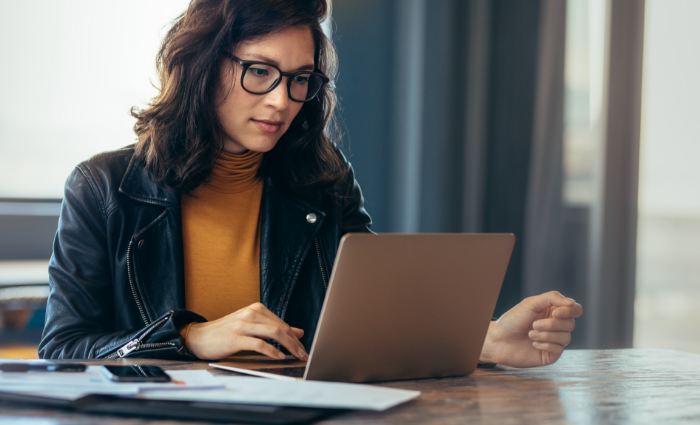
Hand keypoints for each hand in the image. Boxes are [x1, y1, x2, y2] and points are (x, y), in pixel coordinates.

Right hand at [184, 302, 307, 360]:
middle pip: (281, 328)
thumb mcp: (252, 326)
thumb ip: (273, 328)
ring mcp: (242, 324)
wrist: (198, 337)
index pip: (282, 323)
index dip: (295, 337)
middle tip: (304, 354)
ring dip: (288, 346)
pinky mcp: (235, 337)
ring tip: (296, 356)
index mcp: (256, 309)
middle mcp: (251, 313)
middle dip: (295, 343)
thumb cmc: (226, 333)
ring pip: (273, 333)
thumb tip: (298, 332)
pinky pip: (259, 344)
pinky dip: (272, 351)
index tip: (303, 348)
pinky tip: (279, 356)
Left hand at [479, 291, 582, 367]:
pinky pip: (559, 349)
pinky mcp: (550, 355)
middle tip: (534, 324)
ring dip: (546, 335)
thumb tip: (572, 303)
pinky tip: (533, 344)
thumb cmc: (513, 320)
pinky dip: (545, 345)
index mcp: (553, 312)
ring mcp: (555, 341)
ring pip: (566, 337)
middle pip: (571, 324)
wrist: (498, 340)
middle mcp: (557, 326)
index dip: (569, 311)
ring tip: (530, 334)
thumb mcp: (531, 303)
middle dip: (552, 324)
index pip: (575, 310)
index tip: (555, 313)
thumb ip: (552, 298)